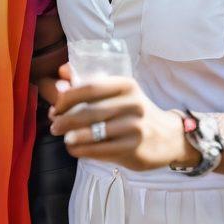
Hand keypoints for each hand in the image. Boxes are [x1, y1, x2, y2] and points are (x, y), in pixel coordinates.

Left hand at [49, 63, 195, 171]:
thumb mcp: (118, 93)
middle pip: (89, 112)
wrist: (169, 137)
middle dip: (66, 119)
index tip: (56, 106)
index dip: (67, 98)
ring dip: (72, 137)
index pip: (89, 88)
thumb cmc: (134, 112)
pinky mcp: (134, 148)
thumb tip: (61, 72)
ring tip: (64, 138)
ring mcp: (135, 128)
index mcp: (126, 85)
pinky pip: (101, 150)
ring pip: (94, 133)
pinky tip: (74, 149)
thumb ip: (89, 83)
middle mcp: (132, 104)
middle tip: (54, 125)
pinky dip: (83, 151)